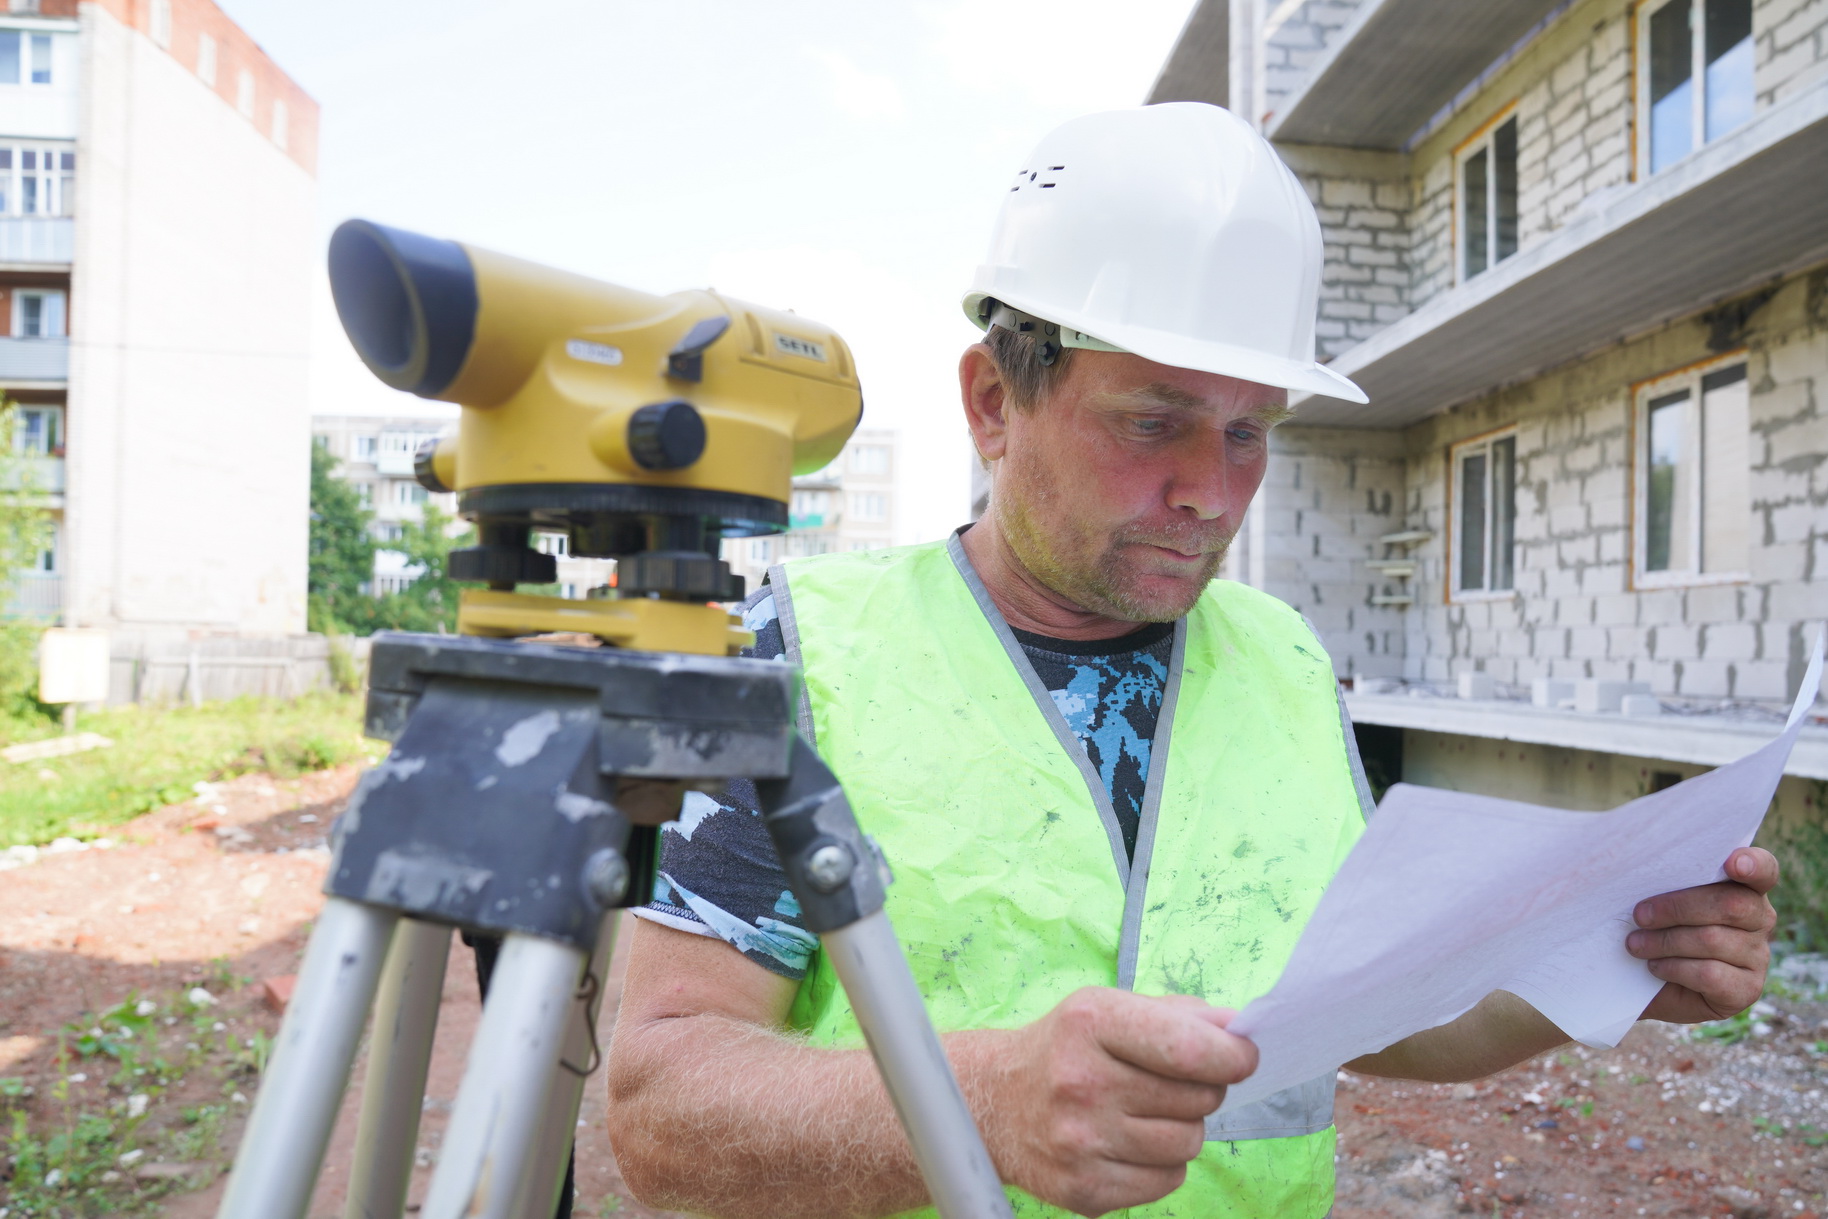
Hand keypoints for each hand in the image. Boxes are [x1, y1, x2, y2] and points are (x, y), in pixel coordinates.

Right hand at [982, 987, 1255, 1216]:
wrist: (993, 1103)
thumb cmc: (1066, 1049)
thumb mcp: (1109, 1009)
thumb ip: (1180, 1016)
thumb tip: (1242, 1031)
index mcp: (1091, 1023)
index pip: (1190, 1049)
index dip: (1233, 1056)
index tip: (1241, 1056)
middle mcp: (1081, 1082)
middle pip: (1199, 1098)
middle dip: (1203, 1088)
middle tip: (1171, 1081)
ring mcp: (1080, 1142)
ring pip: (1189, 1142)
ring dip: (1182, 1127)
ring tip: (1144, 1111)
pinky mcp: (1083, 1190)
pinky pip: (1169, 1180)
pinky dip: (1162, 1163)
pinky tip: (1129, 1143)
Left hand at [1630, 847, 1778, 1023]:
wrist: (1649, 985)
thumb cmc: (1654, 928)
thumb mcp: (1657, 899)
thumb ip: (1664, 878)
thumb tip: (1632, 859)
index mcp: (1743, 887)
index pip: (1763, 869)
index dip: (1753, 863)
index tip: (1732, 862)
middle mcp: (1760, 920)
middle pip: (1730, 905)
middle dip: (1677, 908)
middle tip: (1639, 915)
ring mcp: (1758, 956)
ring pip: (1713, 940)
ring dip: (1665, 941)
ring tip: (1636, 944)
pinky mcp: (1747, 990)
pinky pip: (1710, 974)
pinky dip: (1675, 968)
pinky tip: (1656, 966)